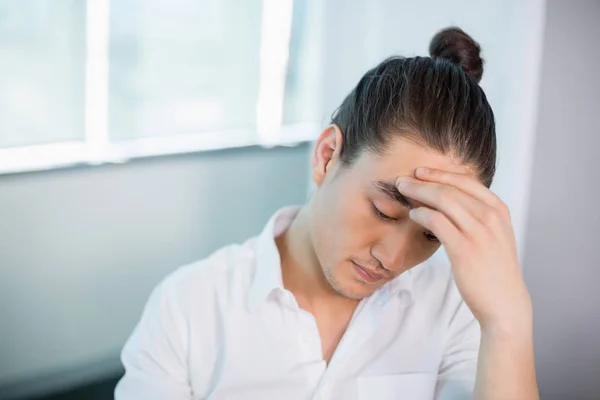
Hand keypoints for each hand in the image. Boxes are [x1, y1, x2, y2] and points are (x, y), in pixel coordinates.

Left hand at [396, 168, 531, 333]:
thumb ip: (478, 216)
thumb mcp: (494, 236)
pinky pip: (436, 221)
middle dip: (424, 181)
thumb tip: (449, 201)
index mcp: (498, 210)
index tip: (421, 171)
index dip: (441, 174)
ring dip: (418, 192)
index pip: (466, 181)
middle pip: (450, 188)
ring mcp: (478, 231)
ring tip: (402, 191)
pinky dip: (421, 213)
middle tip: (403, 180)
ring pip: (442, 200)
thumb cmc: (494, 270)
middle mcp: (490, 217)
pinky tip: (413, 214)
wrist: (504, 303)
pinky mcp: (464, 248)